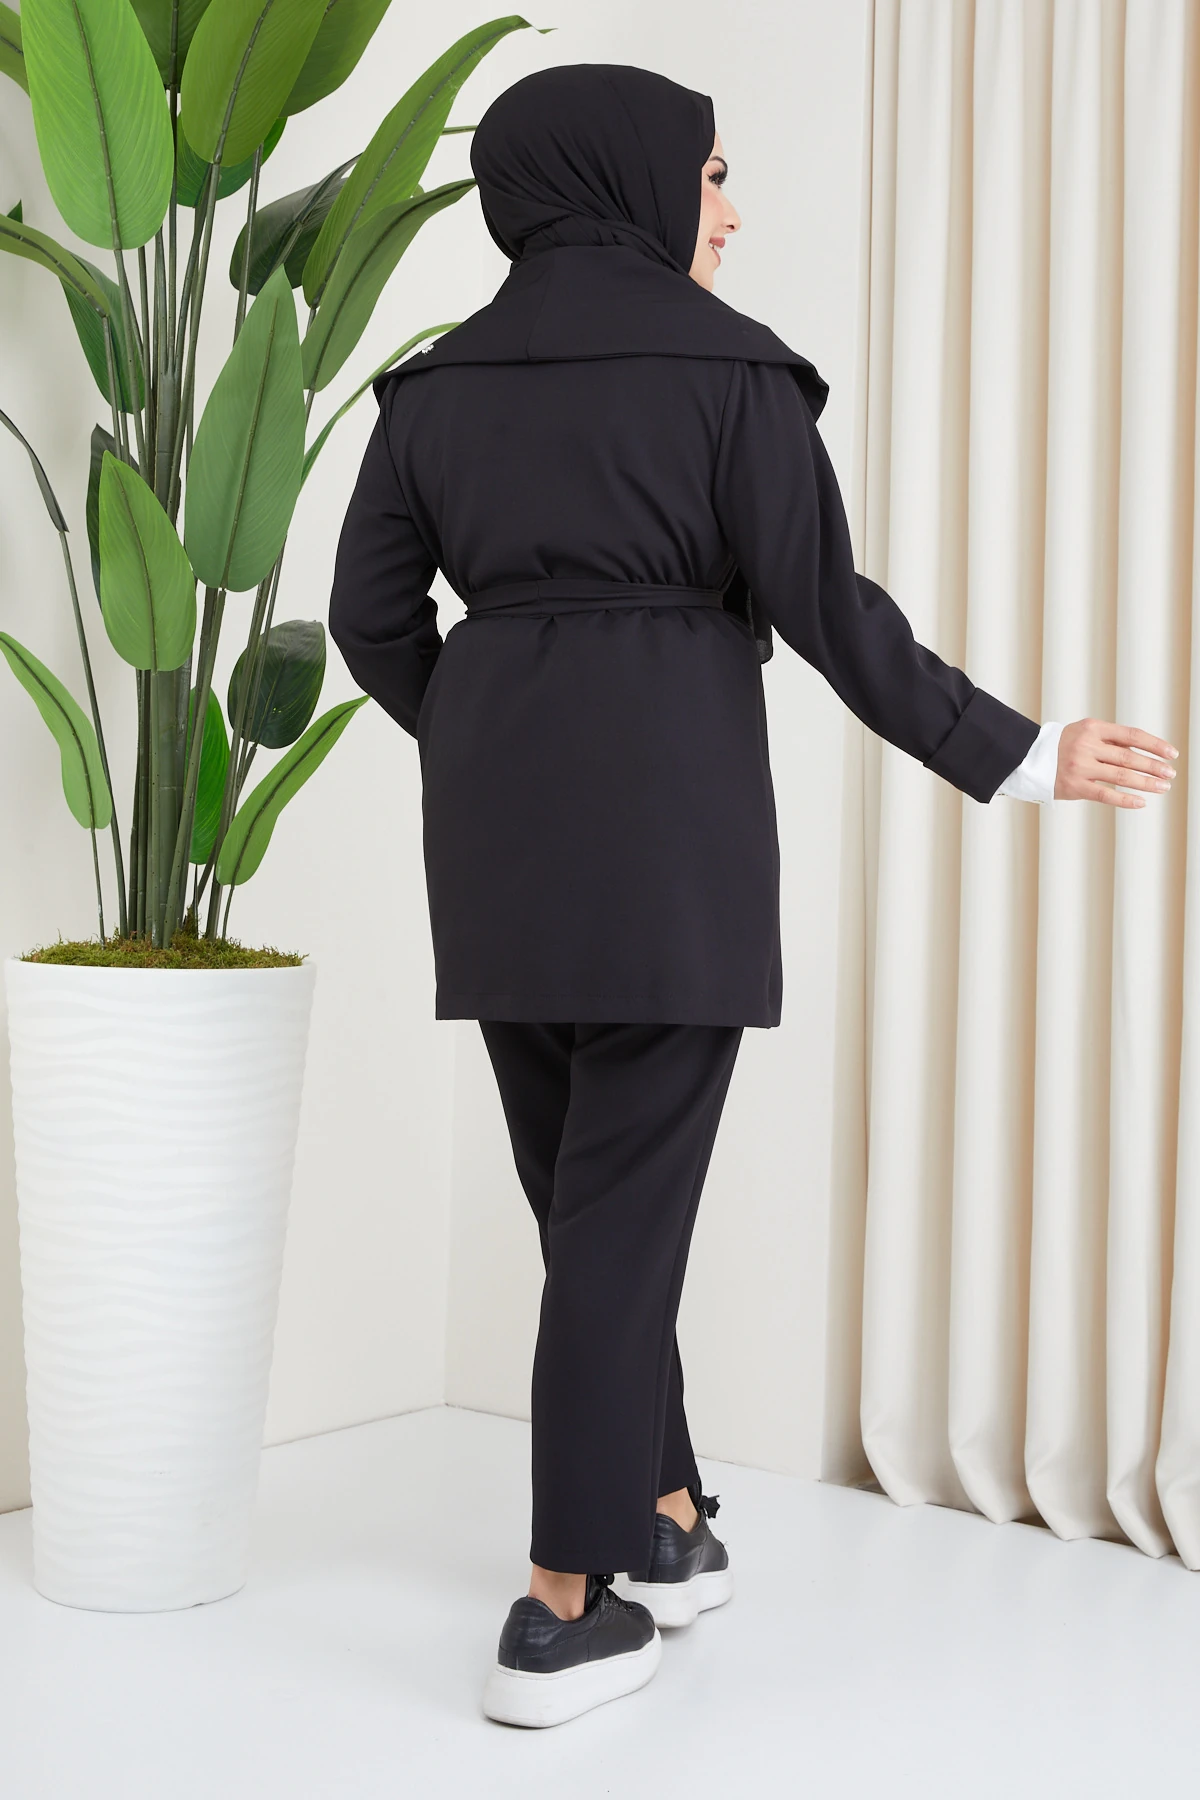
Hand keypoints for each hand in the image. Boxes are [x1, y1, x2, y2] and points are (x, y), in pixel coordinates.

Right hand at [1055, 718, 1179, 806]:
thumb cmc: (1063, 746)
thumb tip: (1145, 752)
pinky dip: (1125, 799)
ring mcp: (1080, 767)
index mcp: (1093, 728)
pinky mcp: (1074, 786)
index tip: (1171, 754)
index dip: (1154, 745)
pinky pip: (1105, 794)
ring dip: (1146, 782)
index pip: (1132, 735)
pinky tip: (1140, 802)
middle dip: (1154, 766)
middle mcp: (1086, 746)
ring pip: (1121, 776)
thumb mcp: (1085, 733)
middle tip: (1170, 774)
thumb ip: (1111, 740)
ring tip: (1162, 787)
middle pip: (1129, 756)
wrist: (1028, 758)